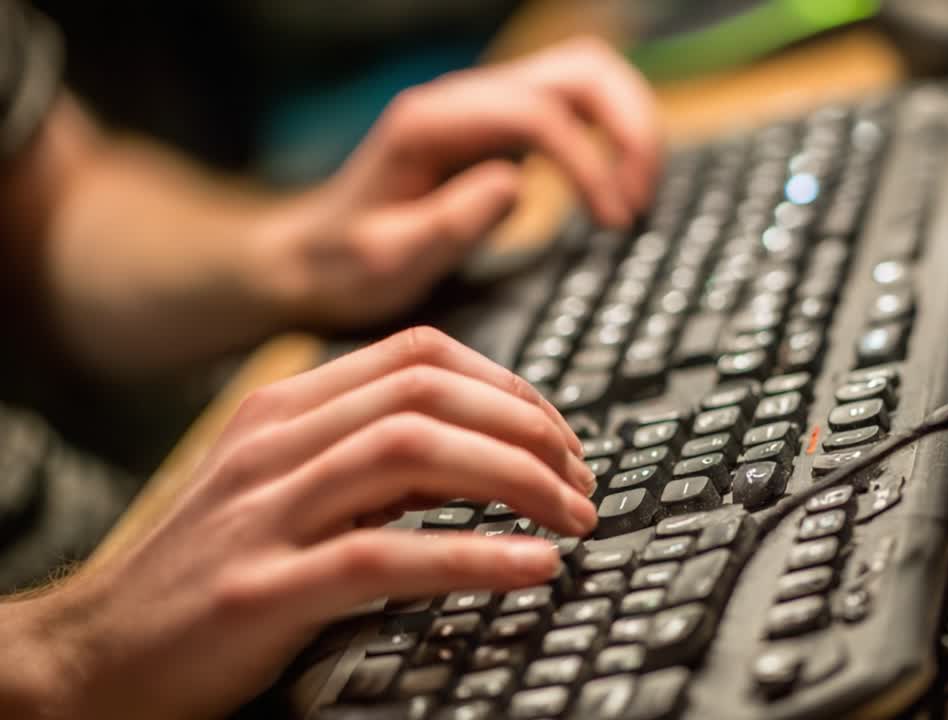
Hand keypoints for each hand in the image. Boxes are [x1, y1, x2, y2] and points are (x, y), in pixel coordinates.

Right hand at [8, 328, 595, 719]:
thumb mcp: (285, 487)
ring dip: (516, 479)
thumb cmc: (209, 569)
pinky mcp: (260, 589)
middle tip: (582, 479)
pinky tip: (532, 567)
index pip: (421, 355)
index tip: (559, 434)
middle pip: (429, 392)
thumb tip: (483, 452)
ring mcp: (264, 512)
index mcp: (286, 408)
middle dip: (528, 428)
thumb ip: (370, 458)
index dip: (509, 386)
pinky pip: (385, 555)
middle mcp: (276, 443)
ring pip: (414, 452)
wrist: (96, 651)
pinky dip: (474, 556)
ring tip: (574, 517)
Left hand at [259, 36, 661, 328]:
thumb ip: (448, 222)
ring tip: (637, 196)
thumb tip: (516, 183)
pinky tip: (615, 191)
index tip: (614, 221)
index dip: (589, 162)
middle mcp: (466, 101)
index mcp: (433, 124)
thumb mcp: (386, 260)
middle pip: (580, 70)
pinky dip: (613, 139)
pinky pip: (577, 108)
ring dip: (629, 127)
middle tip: (640, 200)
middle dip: (628, 127)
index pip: (538, 113)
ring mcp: (487, 110)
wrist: (313, 260)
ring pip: (588, 77)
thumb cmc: (344, 266)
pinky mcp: (504, 131)